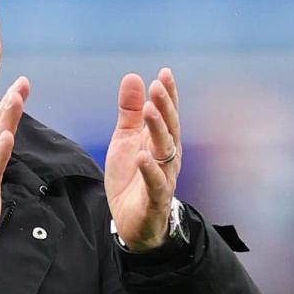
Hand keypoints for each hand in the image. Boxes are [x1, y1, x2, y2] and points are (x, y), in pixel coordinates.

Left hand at [104, 68, 181, 251]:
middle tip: (157, 87)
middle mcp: (167, 156)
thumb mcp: (125, 139)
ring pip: (164, 151)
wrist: (130, 220)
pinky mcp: (155, 197)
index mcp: (161, 141)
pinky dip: (150, 169)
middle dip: (164, 107)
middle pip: (169, 128)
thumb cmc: (131, 176)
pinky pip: (155, 182)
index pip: (167, 114)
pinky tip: (142, 156)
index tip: (164, 73)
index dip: (169, 95)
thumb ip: (129, 111)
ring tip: (149, 110)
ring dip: (158, 130)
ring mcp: (163, 176)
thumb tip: (133, 77)